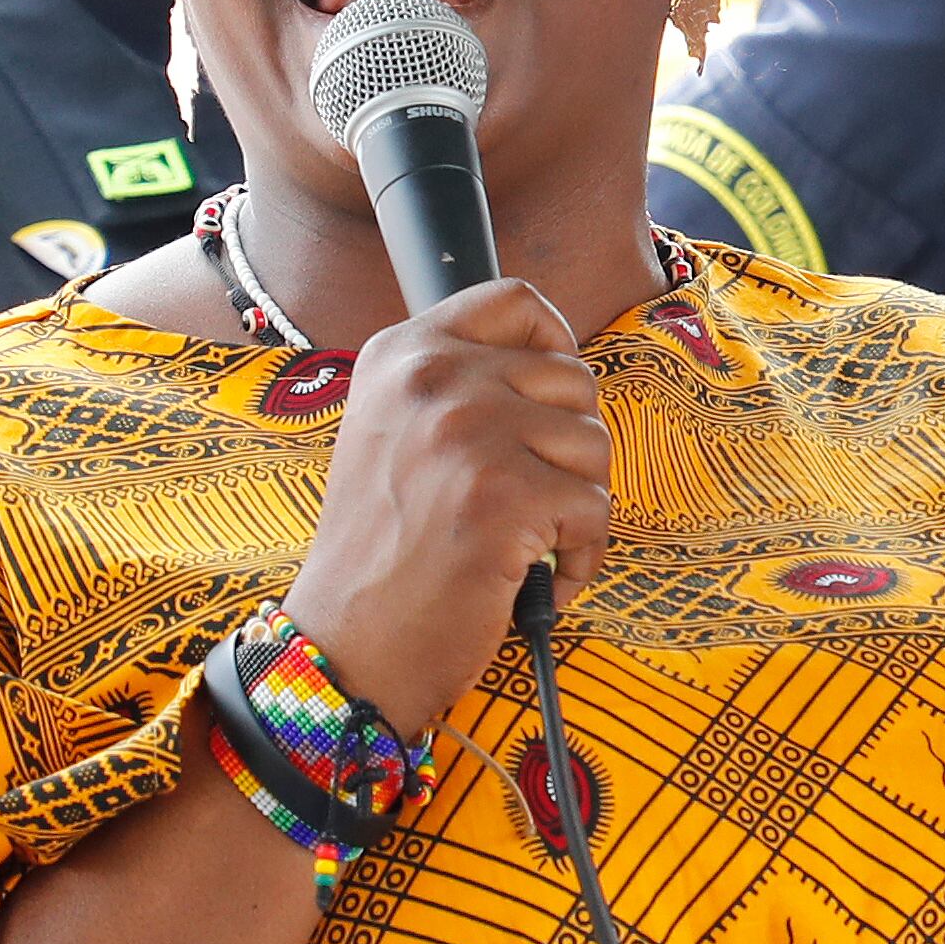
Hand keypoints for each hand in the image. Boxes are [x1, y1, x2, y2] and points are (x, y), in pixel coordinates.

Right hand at [284, 280, 614, 730]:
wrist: (348, 642)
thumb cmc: (383, 551)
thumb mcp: (394, 432)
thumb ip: (458, 387)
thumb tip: (556, 365)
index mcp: (401, 354)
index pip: (514, 301)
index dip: (555, 344)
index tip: (549, 398)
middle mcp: (431, 378)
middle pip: (574, 379)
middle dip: (569, 447)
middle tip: (529, 499)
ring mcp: (468, 433)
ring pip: (593, 445)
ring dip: (576, 505)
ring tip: (523, 541)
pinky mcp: (505, 495)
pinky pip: (595, 510)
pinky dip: (580, 555)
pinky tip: (532, 577)